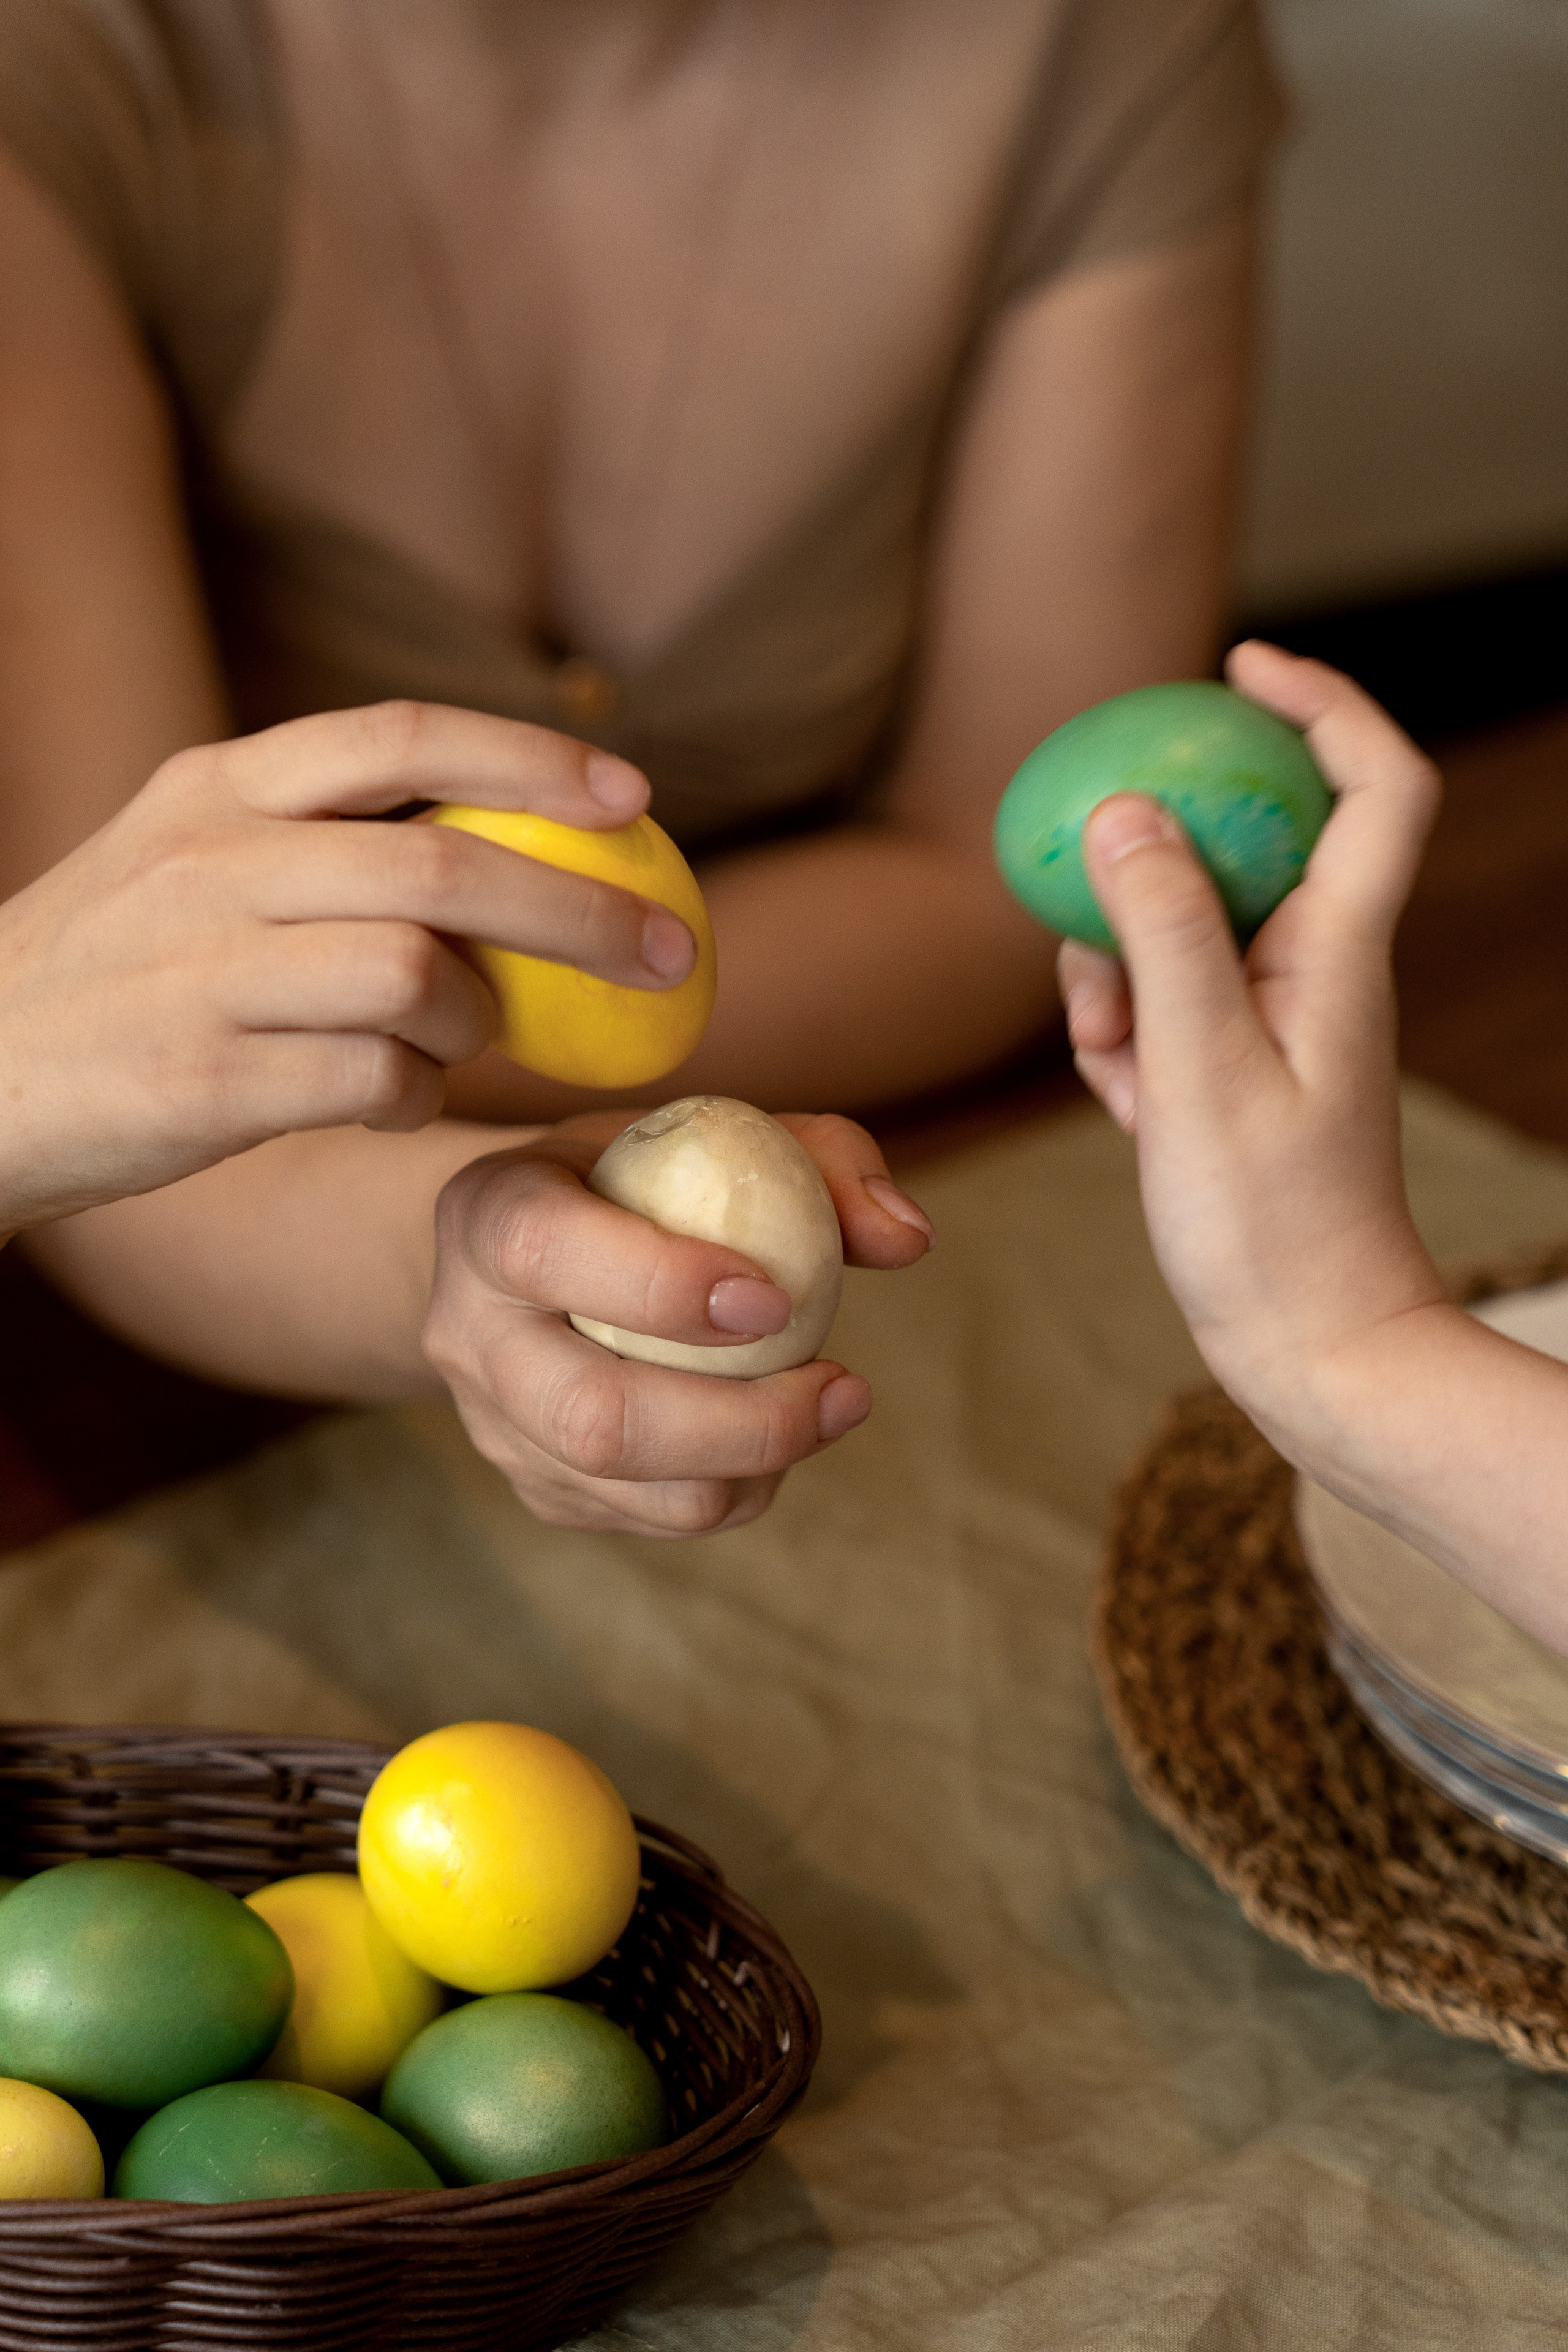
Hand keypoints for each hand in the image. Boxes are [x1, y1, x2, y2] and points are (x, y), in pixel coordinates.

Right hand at [0, 702, 693, 1235]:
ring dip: (476, 1021)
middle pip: (444, 866)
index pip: (400, 736)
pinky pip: (371, 1080)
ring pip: (414, 977)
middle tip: (666, 952)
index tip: (634, 796)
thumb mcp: (194, 866)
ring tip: (461, 1042)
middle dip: (579, 909)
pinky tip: (395, 1099)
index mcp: (217, 787)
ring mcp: (200, 971)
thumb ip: (328, 846)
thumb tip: (514, 854)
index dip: (531, 759)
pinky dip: (413, 1094)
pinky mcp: (200, 1081)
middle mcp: (210, 861)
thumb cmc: (120, 976)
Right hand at [422, 1111, 933, 1534]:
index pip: (546, 1252)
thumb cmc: (642, 1179)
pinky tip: (773, 1433)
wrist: (532, 1256)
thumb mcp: (711, 1136)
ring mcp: (494, 1425)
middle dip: (737, 1422)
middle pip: (591, 1416)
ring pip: (624, 1488)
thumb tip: (908, 1236)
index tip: (777, 1298)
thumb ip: (820, 1162)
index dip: (659, 1283)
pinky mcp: (537, 1488)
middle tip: (843, 1390)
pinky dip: (733, 1488)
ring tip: (827, 1405)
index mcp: (489, 1212)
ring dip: (752, 1465)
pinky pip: (644, 1519)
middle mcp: (469, 1330)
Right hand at [1057, 642, 1445, 1439]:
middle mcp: (1316, 970)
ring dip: (1121, 964)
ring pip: (1181, 929)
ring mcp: (1273, 1021)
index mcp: (1339, 952)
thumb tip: (1126, 809)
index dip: (1321, 703)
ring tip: (1112, 1050)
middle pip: (1247, 844)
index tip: (1238, 664)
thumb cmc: (1272, 1224)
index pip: (1373, 785)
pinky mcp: (1232, 1071)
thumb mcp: (1200, 1071)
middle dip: (1157, 854)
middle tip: (1088, 862)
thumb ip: (1164, 934)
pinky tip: (1119, 1094)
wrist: (1309, 1348)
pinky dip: (1122, 1033)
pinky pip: (1160, 1006)